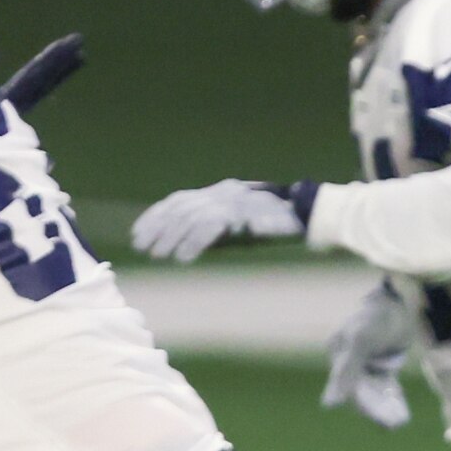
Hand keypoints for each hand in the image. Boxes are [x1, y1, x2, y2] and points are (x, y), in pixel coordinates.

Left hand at [132, 180, 307, 263]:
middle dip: (158, 228)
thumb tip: (186, 245)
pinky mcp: (243, 214)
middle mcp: (223, 192)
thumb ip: (217, 230)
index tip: (139, 232)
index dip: (156, 215)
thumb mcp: (242, 226)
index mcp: (221, 192)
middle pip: (181, 207)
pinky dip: (194, 243)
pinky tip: (183, 259)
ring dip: (172, 238)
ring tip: (159, 255)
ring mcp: (233, 201)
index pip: (179, 200)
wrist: (311, 217)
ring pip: (192, 217)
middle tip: (141, 247)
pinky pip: (211, 228)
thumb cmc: (280, 225)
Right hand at [322, 284, 415, 428]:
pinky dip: (392, 395)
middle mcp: (348, 358)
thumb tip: (330, 405)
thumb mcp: (361, 341)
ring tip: (400, 421)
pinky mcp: (381, 358)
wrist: (402, 297)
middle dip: (378, 409)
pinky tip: (401, 409)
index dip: (367, 408)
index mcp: (339, 353)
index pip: (350, 388)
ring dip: (385, 405)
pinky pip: (384, 382)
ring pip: (374, 389)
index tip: (385, 424)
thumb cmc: (378, 316)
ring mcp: (365, 358)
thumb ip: (346, 371)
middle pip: (362, 391)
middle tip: (395, 424)